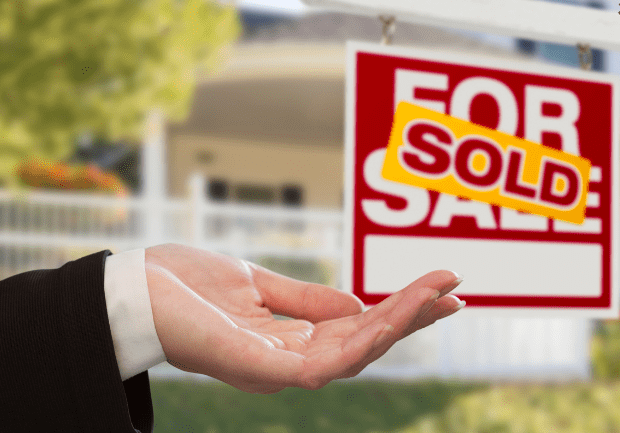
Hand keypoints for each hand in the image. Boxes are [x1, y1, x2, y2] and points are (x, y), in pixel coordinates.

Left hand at [144, 244, 462, 392]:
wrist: (127, 288)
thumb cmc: (182, 285)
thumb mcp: (257, 283)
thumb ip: (306, 299)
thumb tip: (358, 305)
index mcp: (290, 342)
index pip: (360, 329)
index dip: (402, 310)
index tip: (444, 285)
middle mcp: (289, 362)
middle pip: (367, 344)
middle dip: (414, 317)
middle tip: (457, 291)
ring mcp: (276, 369)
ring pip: (356, 355)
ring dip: (400, 324)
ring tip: (437, 295)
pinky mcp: (261, 369)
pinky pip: (325, 364)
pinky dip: (363, 340)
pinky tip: (390, 317)